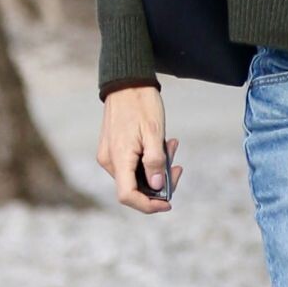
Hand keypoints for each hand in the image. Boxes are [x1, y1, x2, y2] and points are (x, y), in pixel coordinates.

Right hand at [97, 86, 181, 212]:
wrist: (127, 81)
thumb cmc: (141, 104)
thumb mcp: (154, 133)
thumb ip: (155, 162)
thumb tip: (156, 187)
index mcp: (118, 158)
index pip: (127, 196)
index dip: (148, 205)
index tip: (168, 202)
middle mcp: (109, 161)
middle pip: (134, 188)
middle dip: (159, 183)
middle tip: (178, 166)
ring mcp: (110, 155)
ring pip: (135, 175)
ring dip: (157, 168)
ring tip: (172, 147)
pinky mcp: (113, 149)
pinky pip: (132, 163)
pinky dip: (149, 159)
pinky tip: (163, 144)